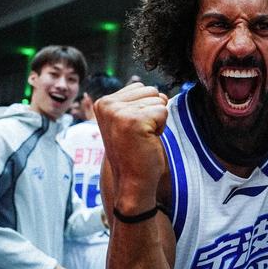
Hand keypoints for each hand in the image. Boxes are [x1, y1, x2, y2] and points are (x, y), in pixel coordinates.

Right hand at [93, 82, 168, 213]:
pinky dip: (162, 127)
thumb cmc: (134, 152)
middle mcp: (107, 104)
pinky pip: (163, 111)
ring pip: (159, 100)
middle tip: (140, 134)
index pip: (140, 86)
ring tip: (143, 137)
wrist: (132, 181)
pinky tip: (148, 140)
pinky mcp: (135, 120)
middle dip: (153, 111)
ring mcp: (119, 112)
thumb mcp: (126, 121)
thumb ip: (134, 102)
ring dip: (158, 120)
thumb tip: (159, 92)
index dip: (145, 107)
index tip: (134, 128)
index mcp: (103, 102)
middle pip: (151, 90)